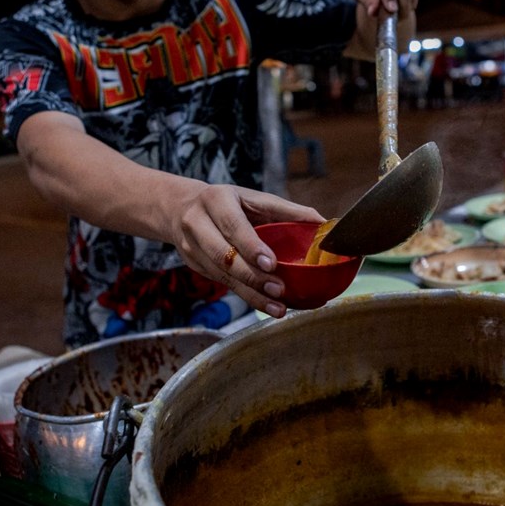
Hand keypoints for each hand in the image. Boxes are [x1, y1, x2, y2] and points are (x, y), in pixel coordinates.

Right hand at [171, 185, 323, 318]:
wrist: (180, 208)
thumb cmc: (228, 202)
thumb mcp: (254, 198)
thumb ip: (287, 210)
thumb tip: (324, 223)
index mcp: (216, 200)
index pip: (233, 226)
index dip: (251, 246)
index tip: (271, 264)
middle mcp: (198, 224)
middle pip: (223, 255)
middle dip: (252, 276)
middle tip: (279, 290)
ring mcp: (192, 248)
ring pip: (222, 275)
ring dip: (251, 294)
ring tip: (277, 307)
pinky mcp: (195, 266)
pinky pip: (223, 284)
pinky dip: (246, 296)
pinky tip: (266, 305)